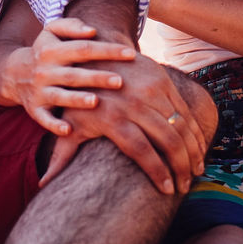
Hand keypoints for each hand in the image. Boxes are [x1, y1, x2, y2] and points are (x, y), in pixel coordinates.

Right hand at [0, 17, 138, 134]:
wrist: (14, 74)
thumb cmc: (45, 51)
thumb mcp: (51, 32)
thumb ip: (71, 26)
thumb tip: (92, 31)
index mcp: (52, 51)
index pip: (83, 49)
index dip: (107, 51)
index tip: (130, 54)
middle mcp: (45, 71)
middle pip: (74, 74)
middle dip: (97, 78)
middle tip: (120, 81)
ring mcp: (40, 91)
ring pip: (60, 96)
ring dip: (77, 100)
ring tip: (96, 101)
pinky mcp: (35, 109)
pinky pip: (44, 119)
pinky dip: (55, 125)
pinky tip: (69, 130)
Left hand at [40, 50, 207, 195]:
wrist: (92, 52)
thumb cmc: (78, 97)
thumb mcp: (68, 123)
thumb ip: (60, 155)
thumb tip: (44, 185)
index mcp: (113, 118)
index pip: (142, 151)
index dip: (157, 173)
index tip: (167, 191)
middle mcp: (135, 103)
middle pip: (168, 140)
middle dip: (181, 167)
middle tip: (185, 188)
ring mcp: (151, 89)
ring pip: (181, 125)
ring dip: (193, 151)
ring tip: (196, 172)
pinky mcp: (162, 80)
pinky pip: (185, 110)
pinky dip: (195, 131)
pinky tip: (198, 149)